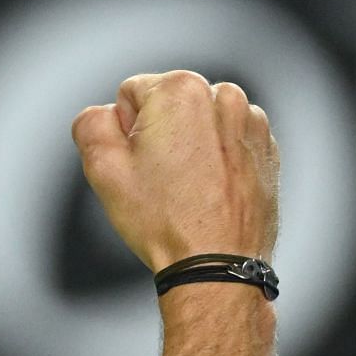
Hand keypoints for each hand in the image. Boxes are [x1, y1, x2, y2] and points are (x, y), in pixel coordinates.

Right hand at [71, 70, 279, 272]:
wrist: (217, 265)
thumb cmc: (164, 220)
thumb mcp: (103, 169)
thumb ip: (89, 124)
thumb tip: (102, 114)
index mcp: (179, 90)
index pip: (130, 93)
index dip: (125, 132)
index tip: (140, 165)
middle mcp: (222, 95)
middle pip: (168, 104)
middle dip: (159, 135)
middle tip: (160, 180)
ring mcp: (250, 122)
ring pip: (200, 122)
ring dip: (190, 146)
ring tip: (187, 188)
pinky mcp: (266, 148)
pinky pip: (227, 141)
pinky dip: (216, 159)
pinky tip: (209, 191)